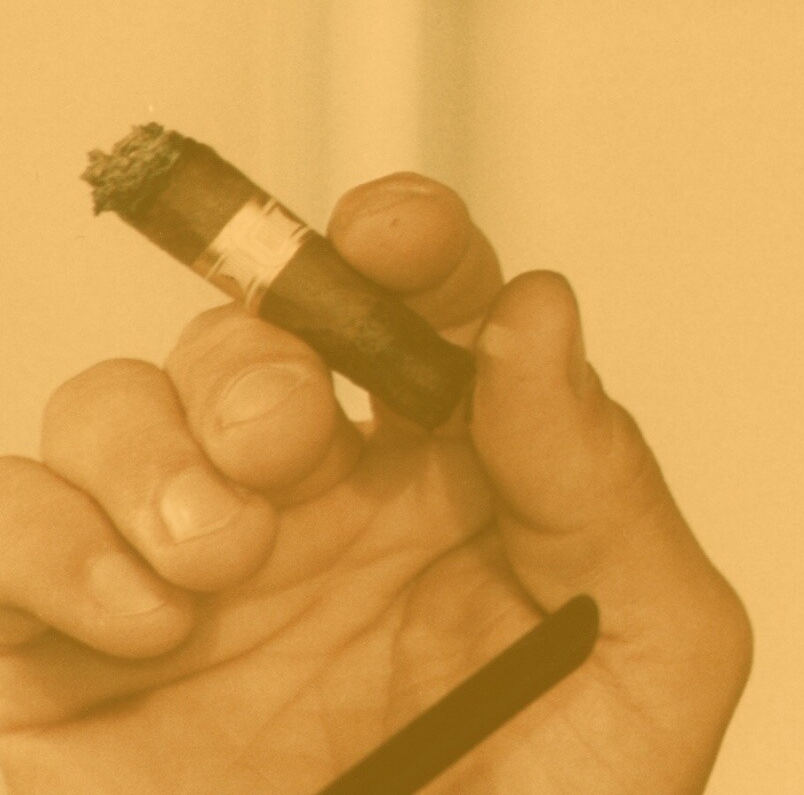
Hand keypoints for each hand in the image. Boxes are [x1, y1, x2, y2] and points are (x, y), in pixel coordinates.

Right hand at [0, 174, 751, 793]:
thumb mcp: (647, 663)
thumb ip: (606, 484)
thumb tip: (536, 315)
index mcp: (461, 497)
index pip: (425, 316)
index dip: (411, 245)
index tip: (403, 234)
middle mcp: (317, 520)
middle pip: (255, 339)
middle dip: (265, 353)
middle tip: (295, 440)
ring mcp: (178, 582)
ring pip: (117, 405)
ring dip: (159, 444)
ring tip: (226, 558)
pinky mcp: (57, 661)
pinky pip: (4, 520)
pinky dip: (53, 538)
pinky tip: (146, 618)